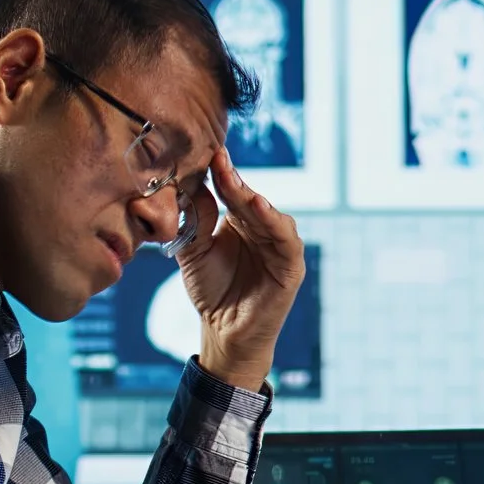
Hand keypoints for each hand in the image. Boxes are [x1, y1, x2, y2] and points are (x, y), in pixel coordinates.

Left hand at [176, 148, 304, 391]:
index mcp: (238, 220)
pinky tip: (261, 209)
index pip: (230, 191)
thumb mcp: (193, 251)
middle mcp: (261, 228)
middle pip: (249, 198)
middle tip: (218, 161)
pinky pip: (287, 240)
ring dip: (254, 198)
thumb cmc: (210, 290)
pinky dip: (276, 223)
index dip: (221, 173)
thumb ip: (194, 221)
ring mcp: (278, 245)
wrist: (224, 330)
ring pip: (270, 215)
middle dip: (234, 180)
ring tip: (236, 185)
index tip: (208, 153)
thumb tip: (192, 186)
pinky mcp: (291, 265)